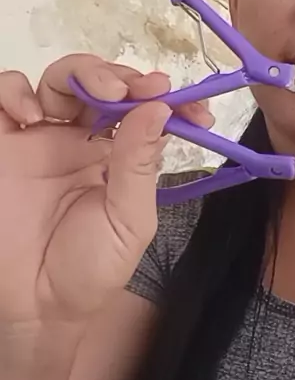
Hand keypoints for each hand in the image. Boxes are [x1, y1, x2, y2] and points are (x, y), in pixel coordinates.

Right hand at [0, 55, 211, 321]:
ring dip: (80, 73)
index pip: (144, 112)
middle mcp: (81, 140)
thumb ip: (139, 165)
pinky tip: (33, 113)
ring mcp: (40, 139)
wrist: (35, 306)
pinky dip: (15, 90)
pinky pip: (5, 96)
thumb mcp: (128, 221)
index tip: (191, 107)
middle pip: (101, 85)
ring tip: (98, 94)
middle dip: (122, 77)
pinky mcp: (3, 143)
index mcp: (117, 158)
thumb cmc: (88, 270)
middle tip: (136, 90)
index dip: (166, 101)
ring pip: (59, 80)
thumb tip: (160, 108)